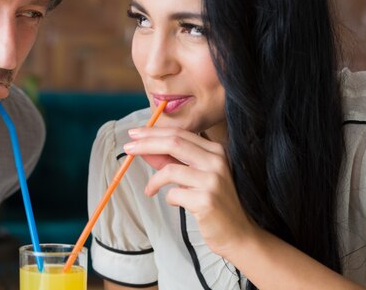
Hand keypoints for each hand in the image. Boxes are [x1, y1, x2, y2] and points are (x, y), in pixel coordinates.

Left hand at [125, 127, 255, 256]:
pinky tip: (175, 202)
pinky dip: (168, 198)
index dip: (153, 132)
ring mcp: (213, 180)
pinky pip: (173, 194)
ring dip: (154, 180)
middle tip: (127, 148)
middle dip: (146, 143)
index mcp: (215, 150)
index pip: (179, 133)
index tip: (134, 134)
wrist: (238, 233)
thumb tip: (144, 150)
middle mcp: (217, 161)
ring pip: (170, 169)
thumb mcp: (193, 176)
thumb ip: (171, 161)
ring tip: (150, 190)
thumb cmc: (214, 203)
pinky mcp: (206, 200)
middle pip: (174, 142)